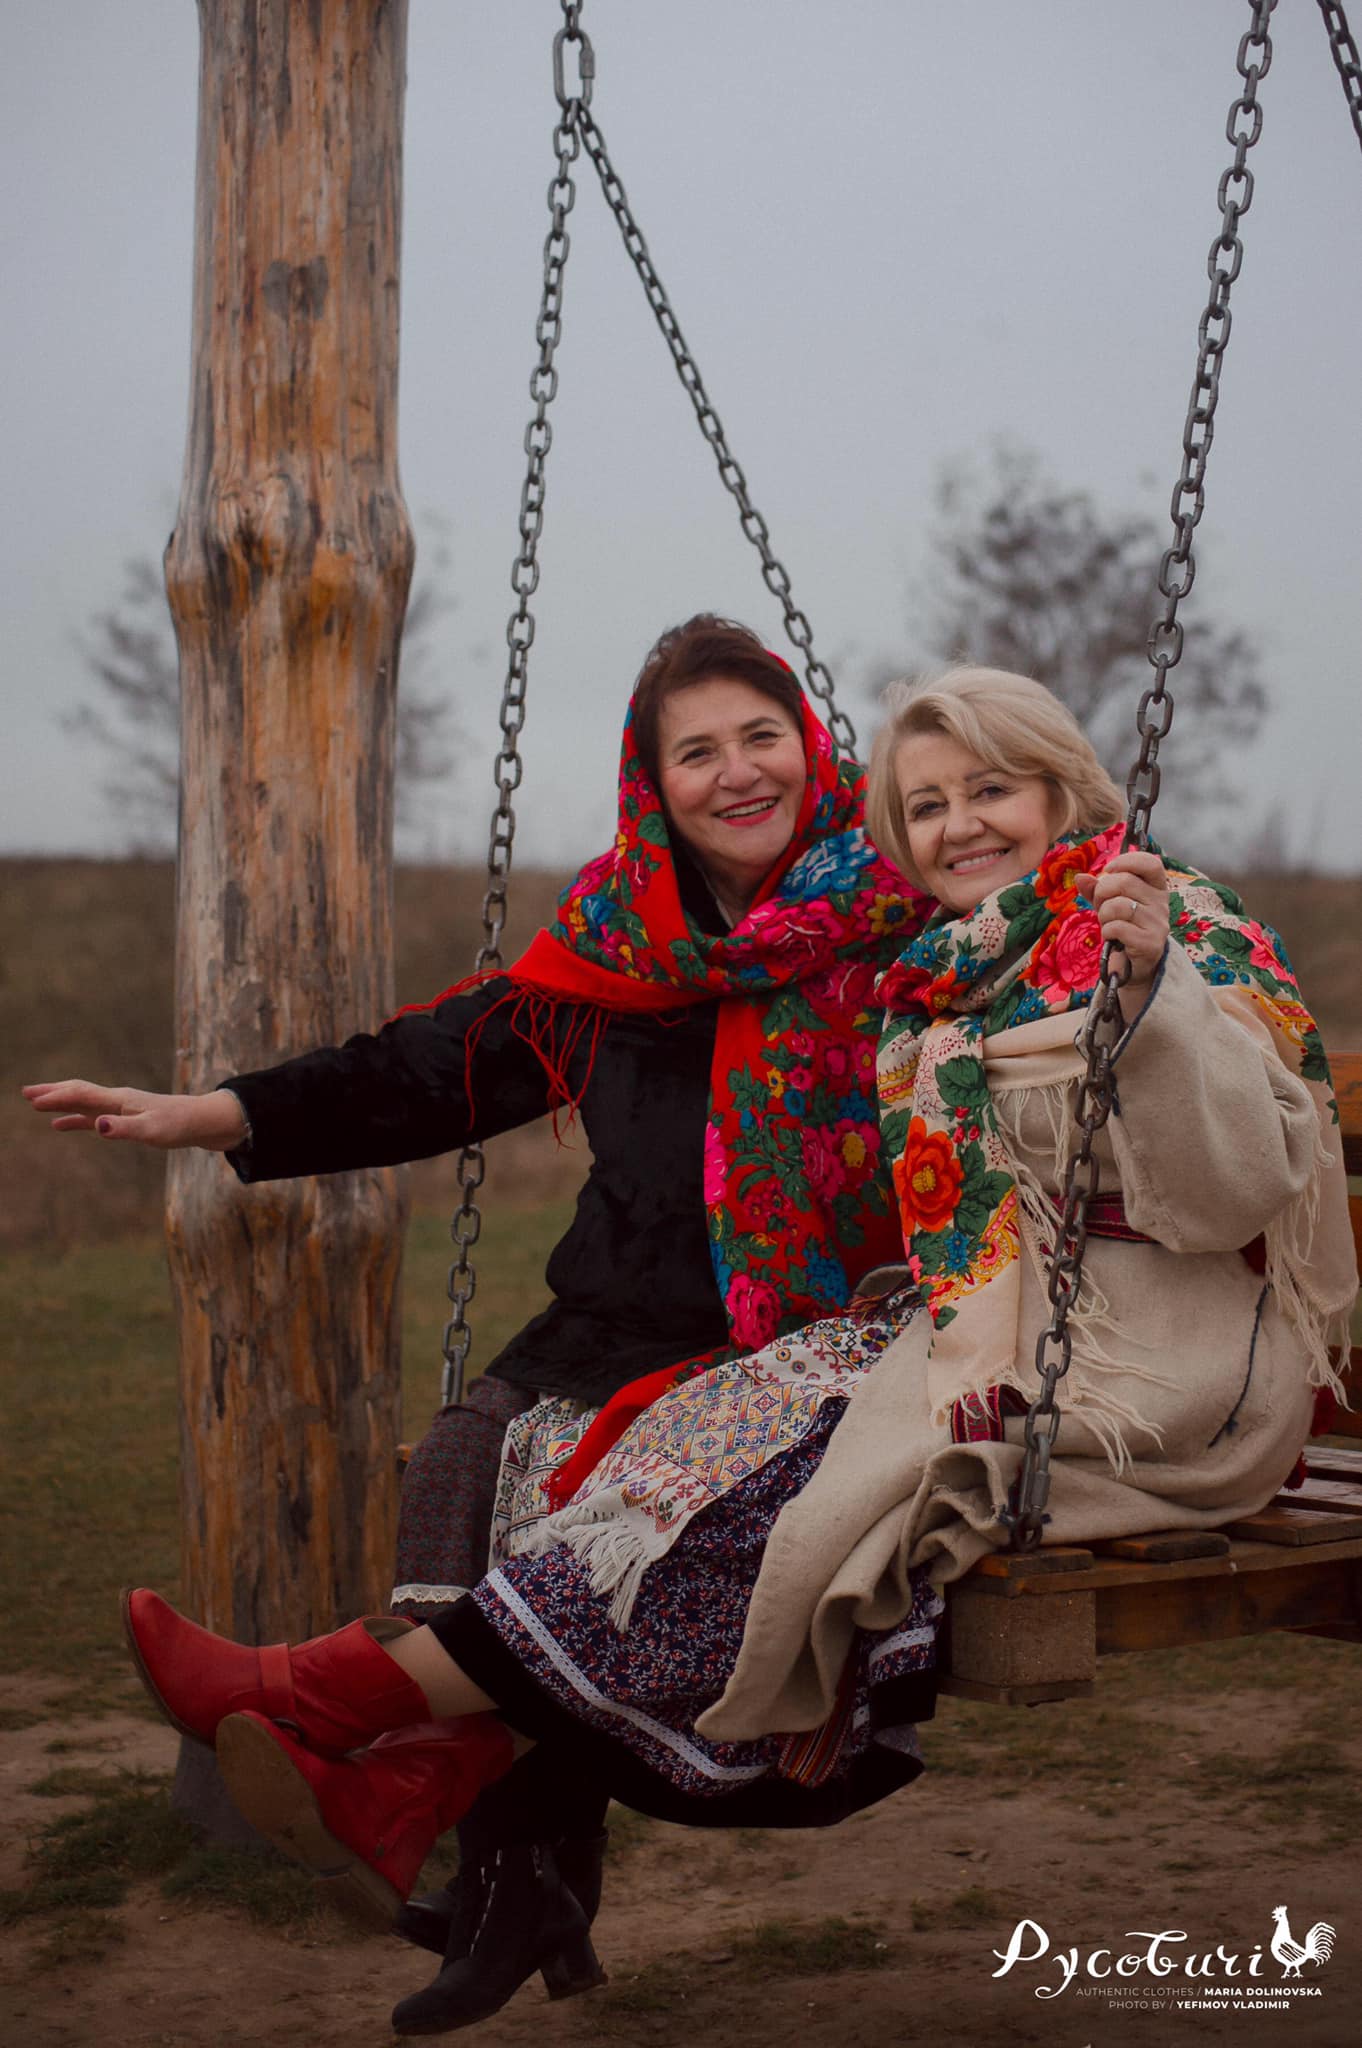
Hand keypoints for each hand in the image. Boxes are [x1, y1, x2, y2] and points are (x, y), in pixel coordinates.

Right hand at [22, 1081, 247, 1151]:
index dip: (57, 1097)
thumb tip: (97, 1126)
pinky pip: (92, 1117)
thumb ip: (123, 1130)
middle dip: (51, 1091)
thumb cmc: (179, 1127)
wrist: (202, 1123)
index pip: (82, 1094)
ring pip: (82, 1102)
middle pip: (77, 1091)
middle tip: (25, 1092)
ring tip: (35, 1103)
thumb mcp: (152, 1132)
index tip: (33, 1100)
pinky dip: (74, 1119)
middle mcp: (117, 1100)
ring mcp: (120, 1108)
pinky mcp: (125, 1118)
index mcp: (120, 1100)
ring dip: (59, 1102)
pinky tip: (60, 1126)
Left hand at [1073, 849, 1169, 1018]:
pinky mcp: (1150, 943)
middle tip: (1101, 906)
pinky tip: (1112, 938)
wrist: (1133, 966)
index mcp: (1156, 888)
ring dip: (1103, 915)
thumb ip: (1096, 890)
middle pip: (1125, 882)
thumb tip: (1081, 877)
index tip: (1109, 871)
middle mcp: (1161, 903)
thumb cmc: (1123, 928)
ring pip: (1118, 905)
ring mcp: (1158, 924)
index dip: (1127, 861)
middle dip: (1102, 893)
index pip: (1151, 863)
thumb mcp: (1109, 905)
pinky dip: (1107, 932)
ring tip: (1108, 924)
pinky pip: (1117, 927)